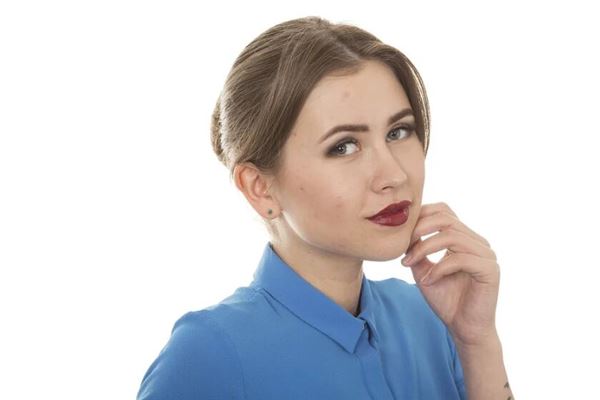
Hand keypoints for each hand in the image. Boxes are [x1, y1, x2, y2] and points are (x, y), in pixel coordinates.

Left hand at [401, 202, 499, 345]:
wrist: (463, 329)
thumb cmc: (446, 300)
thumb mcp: (423, 270)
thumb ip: (417, 249)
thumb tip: (403, 231)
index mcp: (465, 238)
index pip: (444, 212)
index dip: (421, 217)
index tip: (401, 235)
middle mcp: (478, 243)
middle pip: (446, 219)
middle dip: (419, 230)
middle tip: (403, 247)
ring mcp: (487, 255)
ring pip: (451, 236)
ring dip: (424, 249)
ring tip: (409, 263)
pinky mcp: (490, 270)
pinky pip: (460, 258)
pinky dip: (439, 268)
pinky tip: (428, 280)